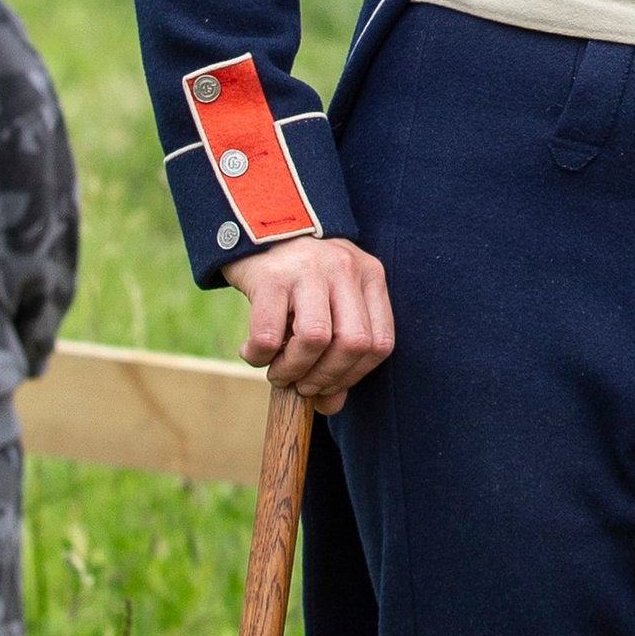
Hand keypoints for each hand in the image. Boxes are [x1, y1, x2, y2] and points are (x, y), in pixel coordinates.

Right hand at [223, 232, 394, 410]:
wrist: (257, 228)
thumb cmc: (299, 279)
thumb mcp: (328, 306)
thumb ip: (336, 354)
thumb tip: (331, 407)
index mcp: (369, 276)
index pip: (380, 343)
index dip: (355, 376)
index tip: (328, 386)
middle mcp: (345, 269)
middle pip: (353, 344)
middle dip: (326, 378)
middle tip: (301, 384)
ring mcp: (309, 268)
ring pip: (316, 339)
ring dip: (293, 370)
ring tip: (278, 372)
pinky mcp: (271, 275)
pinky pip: (270, 333)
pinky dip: (260, 356)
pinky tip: (254, 353)